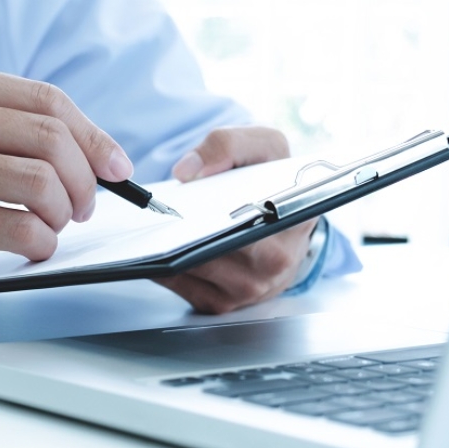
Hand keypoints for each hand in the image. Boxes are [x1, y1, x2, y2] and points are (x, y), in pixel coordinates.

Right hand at [0, 60, 133, 284]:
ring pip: (38, 182)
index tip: (114, 168)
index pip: (47, 100)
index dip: (93, 137)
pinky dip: (39, 242)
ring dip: (62, 213)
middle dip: (83, 180)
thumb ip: (2, 126)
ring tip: (53, 225)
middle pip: (50, 138)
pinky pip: (15, 227)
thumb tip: (91, 153)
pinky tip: (31, 246)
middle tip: (82, 206)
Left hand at [157, 126, 316, 313]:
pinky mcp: (220, 303)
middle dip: (182, 229)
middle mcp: (275, 261)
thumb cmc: (273, 186)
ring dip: (165, 248)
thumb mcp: (264, 147)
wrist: (281, 227)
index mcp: (294, 220)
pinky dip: (160, 264)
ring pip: (190, 267)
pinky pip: (178, 283)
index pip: (251, 215)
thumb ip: (229, 144)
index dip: (214, 208)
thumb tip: (187, 171)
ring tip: (153, 223)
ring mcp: (248, 289)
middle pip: (211, 247)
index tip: (190, 197)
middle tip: (161, 211)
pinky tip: (153, 245)